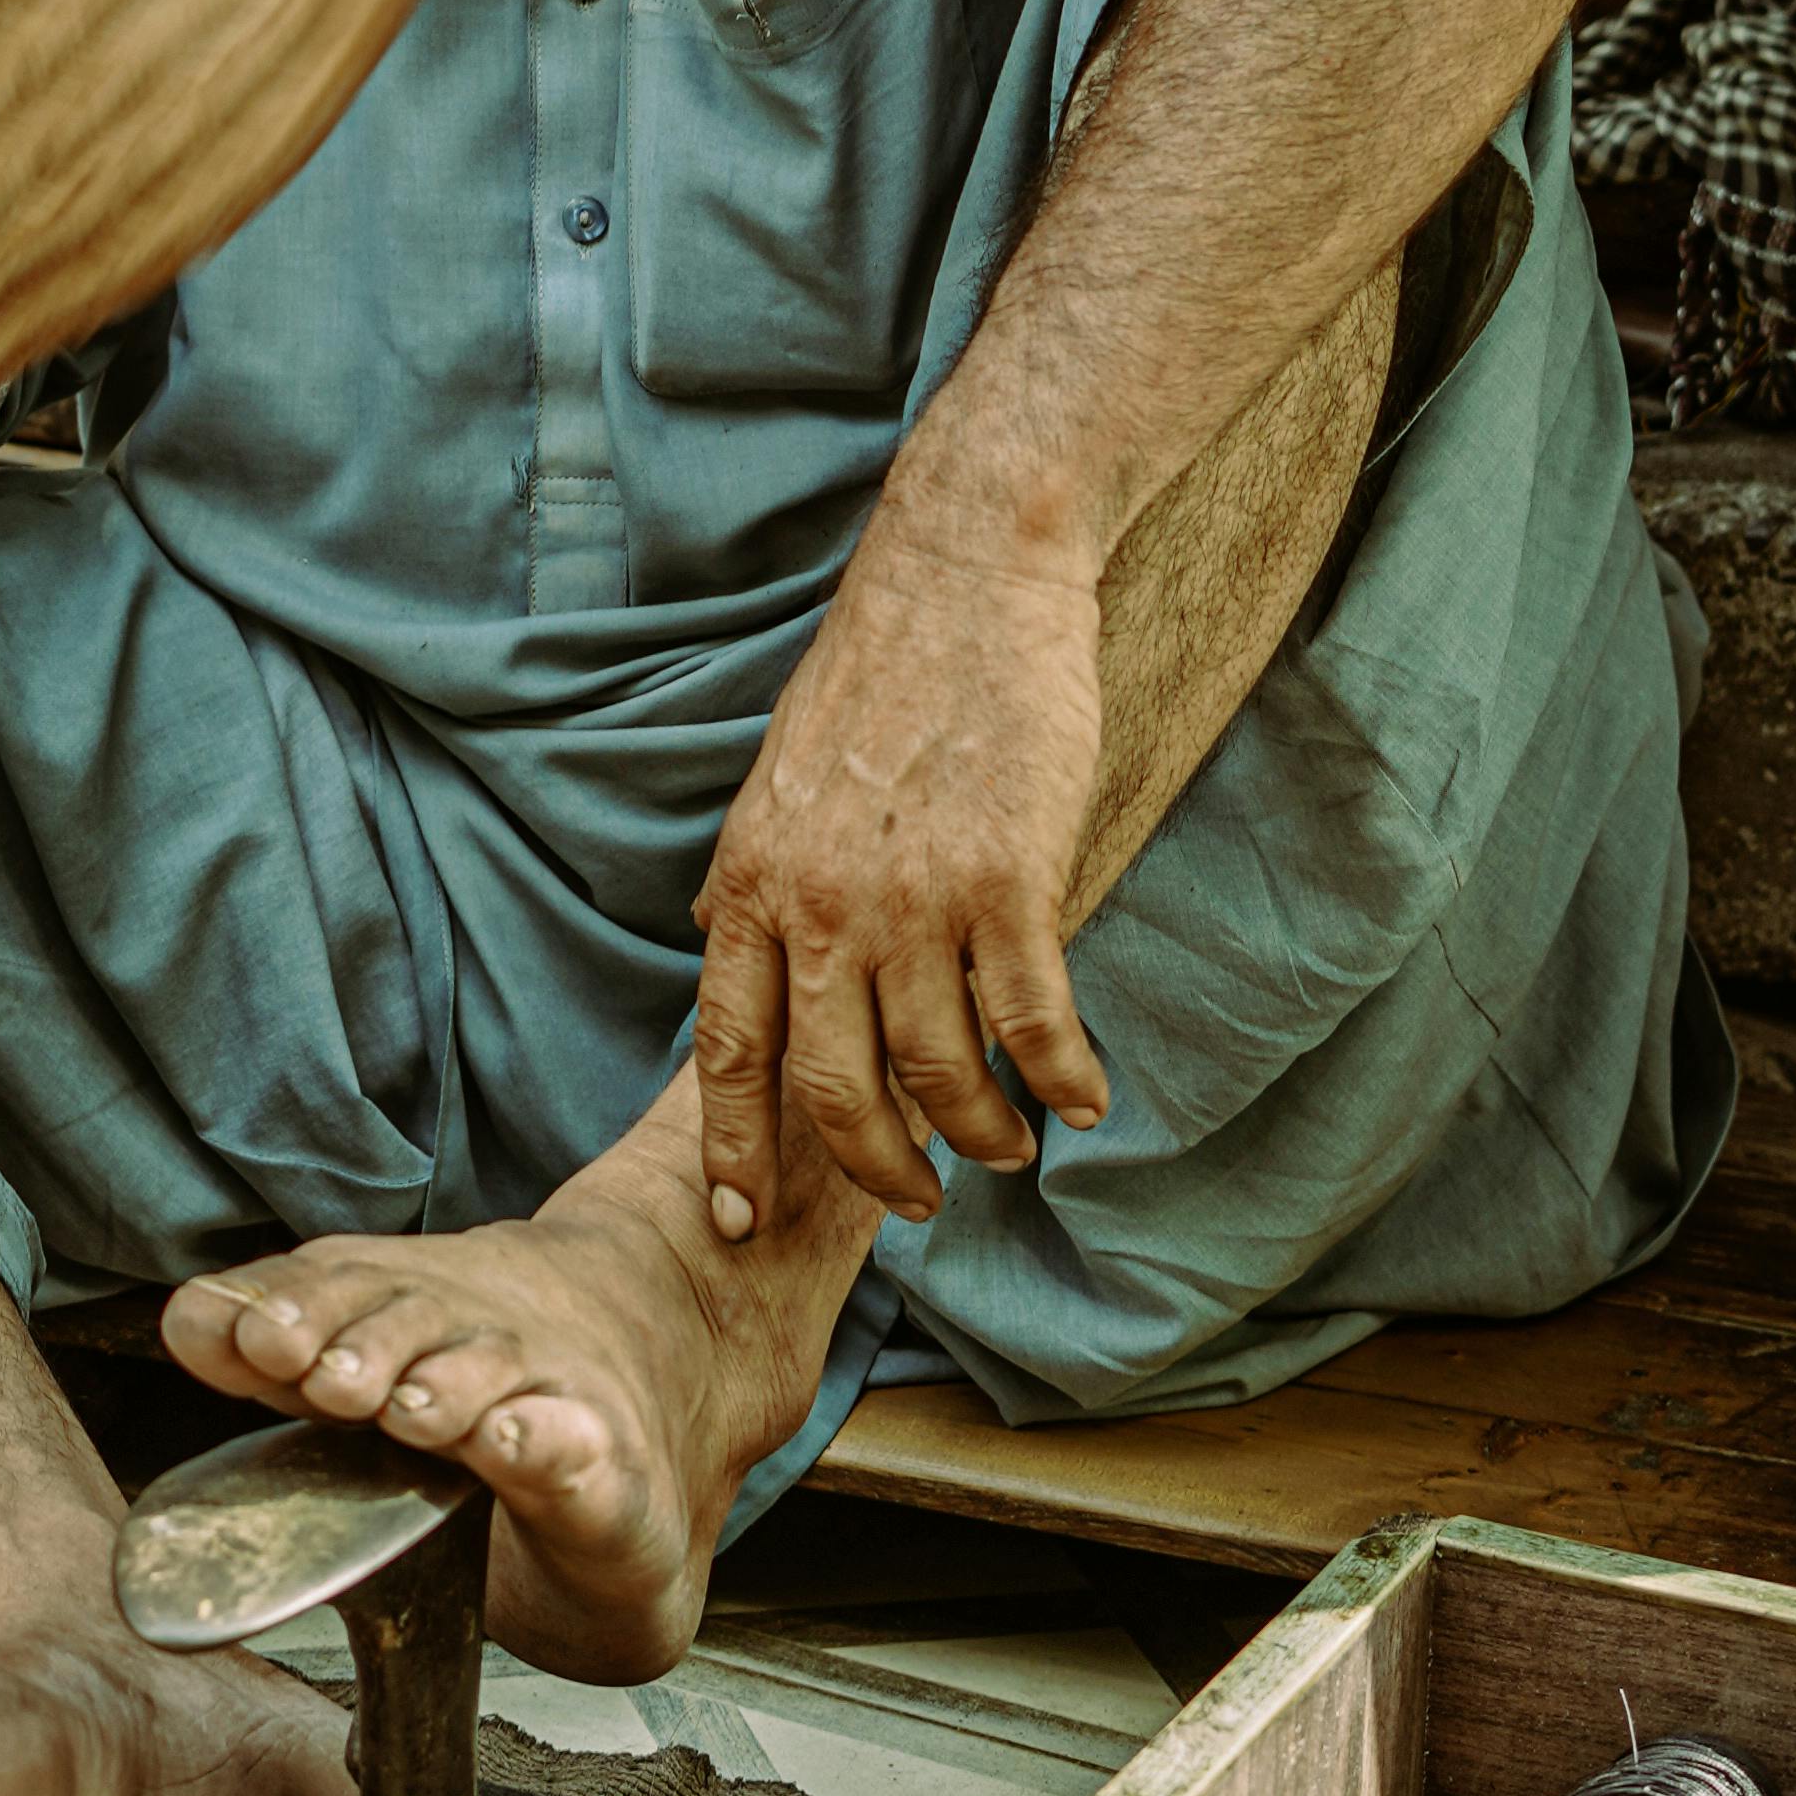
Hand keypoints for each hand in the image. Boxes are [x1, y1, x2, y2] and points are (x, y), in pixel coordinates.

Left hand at [691, 496, 1114, 1223]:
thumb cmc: (881, 674)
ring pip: (941, 1072)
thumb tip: (711, 940)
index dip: (733, 1148)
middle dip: (875, 1168)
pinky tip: (1084, 1097)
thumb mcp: (776, 778)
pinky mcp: (1008, 878)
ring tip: (1008, 1146)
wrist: (965, 575)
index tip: (739, 1220)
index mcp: (753, 882)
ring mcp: (914, 896)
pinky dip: (1060, 1078)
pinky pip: (1033, 1020)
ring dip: (981, 1132)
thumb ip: (752, 876)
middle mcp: (819, 904)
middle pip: (835, 1090)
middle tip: (915, 1201)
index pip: (727, 1049)